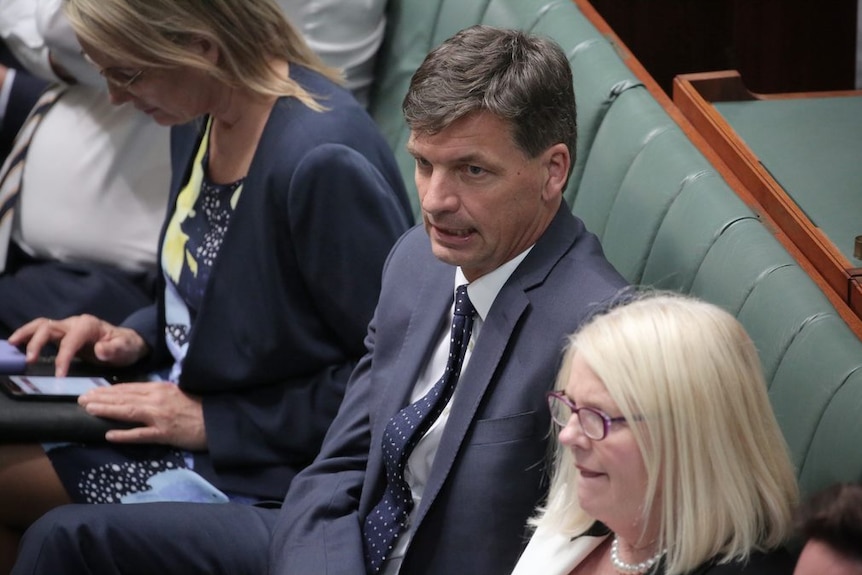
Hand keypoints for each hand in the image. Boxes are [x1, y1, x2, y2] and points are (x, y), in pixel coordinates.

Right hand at [9, 315, 148, 376]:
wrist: (128, 343)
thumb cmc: (126, 346)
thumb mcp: (126, 349)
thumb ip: (114, 349)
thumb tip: (100, 349)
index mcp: (89, 326)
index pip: (70, 341)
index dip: (63, 358)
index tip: (59, 375)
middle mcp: (75, 323)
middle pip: (49, 327)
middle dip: (37, 342)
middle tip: (29, 361)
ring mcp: (67, 328)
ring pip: (41, 326)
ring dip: (26, 334)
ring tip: (12, 346)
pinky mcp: (63, 335)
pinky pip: (42, 332)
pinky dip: (28, 336)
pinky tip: (18, 345)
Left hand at [79, 382, 206, 450]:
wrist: (216, 420)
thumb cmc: (198, 406)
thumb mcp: (176, 393)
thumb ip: (157, 394)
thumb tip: (136, 396)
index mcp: (160, 388)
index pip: (129, 388)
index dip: (109, 389)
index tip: (92, 390)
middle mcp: (157, 400)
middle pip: (124, 397)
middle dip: (101, 398)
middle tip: (81, 399)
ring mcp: (160, 417)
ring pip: (128, 412)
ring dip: (107, 410)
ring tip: (88, 410)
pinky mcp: (164, 433)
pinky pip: (140, 434)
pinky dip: (124, 435)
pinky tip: (109, 435)